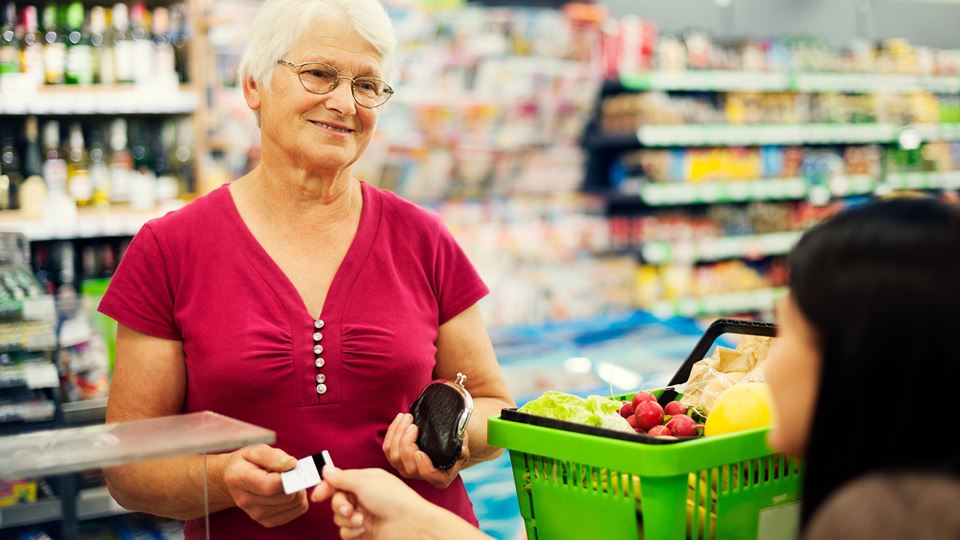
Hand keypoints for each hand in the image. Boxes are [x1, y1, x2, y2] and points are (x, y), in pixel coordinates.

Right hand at [221, 444, 307, 527]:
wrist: (234, 480)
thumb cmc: (247, 462)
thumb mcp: (256, 450)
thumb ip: (273, 457)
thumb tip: (291, 465)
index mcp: (239, 479)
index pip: (270, 486)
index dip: (288, 477)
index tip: (292, 467)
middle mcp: (245, 501)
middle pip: (285, 496)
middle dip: (295, 481)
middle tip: (290, 472)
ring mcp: (256, 514)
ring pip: (294, 504)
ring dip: (298, 490)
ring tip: (287, 480)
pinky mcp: (267, 521)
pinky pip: (297, 510)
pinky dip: (298, 500)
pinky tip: (287, 491)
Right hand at [310, 466, 434, 539]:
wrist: (409, 524)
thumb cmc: (393, 498)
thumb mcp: (364, 481)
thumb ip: (342, 477)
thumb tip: (326, 469)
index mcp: (365, 481)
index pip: (338, 482)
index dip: (326, 488)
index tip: (317, 496)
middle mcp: (363, 497)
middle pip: (336, 500)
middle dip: (339, 505)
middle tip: (349, 509)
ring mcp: (363, 515)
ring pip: (339, 518)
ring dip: (347, 519)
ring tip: (361, 520)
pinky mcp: (363, 532)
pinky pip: (345, 532)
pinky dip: (351, 531)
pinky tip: (363, 529)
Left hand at [382, 413, 468, 488]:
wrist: (445, 442)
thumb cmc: (455, 446)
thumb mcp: (462, 448)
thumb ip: (462, 451)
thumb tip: (461, 451)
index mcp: (439, 478)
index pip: (427, 474)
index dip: (422, 465)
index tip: (419, 451)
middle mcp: (420, 476)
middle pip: (405, 463)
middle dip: (405, 441)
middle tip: (412, 422)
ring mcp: (405, 469)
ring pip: (393, 454)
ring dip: (397, 433)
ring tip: (407, 417)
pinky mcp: (397, 459)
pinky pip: (387, 448)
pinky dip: (392, 432)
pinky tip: (400, 419)